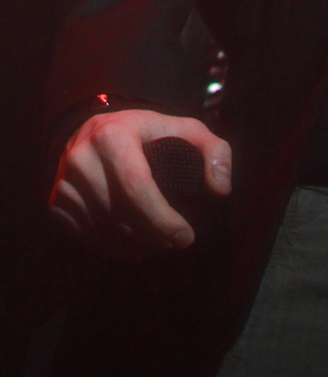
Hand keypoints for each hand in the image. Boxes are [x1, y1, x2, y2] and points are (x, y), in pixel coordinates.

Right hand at [49, 108, 230, 259]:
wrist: (87, 131)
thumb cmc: (143, 133)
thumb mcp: (181, 128)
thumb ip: (213, 150)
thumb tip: (221, 188)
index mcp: (113, 136)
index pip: (136, 185)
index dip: (162, 218)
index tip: (186, 236)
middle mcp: (82, 159)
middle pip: (121, 214)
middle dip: (154, 236)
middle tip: (177, 243)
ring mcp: (65, 184)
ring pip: (105, 231)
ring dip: (137, 246)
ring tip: (160, 243)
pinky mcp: (56, 204)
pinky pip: (89, 237)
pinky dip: (115, 248)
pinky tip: (135, 245)